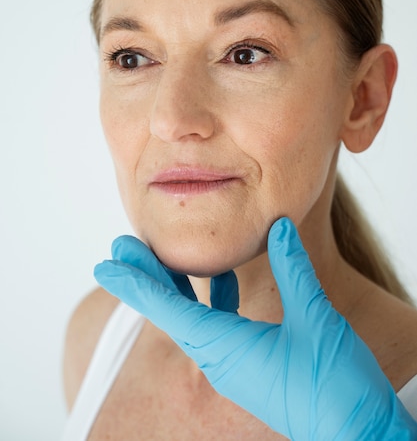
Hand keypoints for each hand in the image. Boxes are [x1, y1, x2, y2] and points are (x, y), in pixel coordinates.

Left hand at [94, 218, 416, 439]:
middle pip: (171, 311)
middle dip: (145, 276)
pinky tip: (224, 280)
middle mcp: (220, 358)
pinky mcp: (249, 367)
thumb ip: (294, 268)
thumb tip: (279, 227)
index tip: (106, 263)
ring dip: (176, 286)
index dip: (135, 282)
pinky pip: (218, 326)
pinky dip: (214, 299)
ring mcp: (233, 365)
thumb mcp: (316, 319)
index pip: (168, 309)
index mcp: (226, 348)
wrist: (358, 435)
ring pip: (193, 318)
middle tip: (120, 246)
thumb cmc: (335, 386)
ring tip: (162, 256)